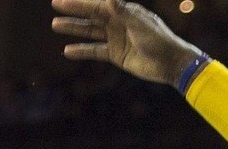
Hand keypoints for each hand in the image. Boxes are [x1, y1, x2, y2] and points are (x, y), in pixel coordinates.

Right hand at [52, 0, 200, 86]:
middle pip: (91, 15)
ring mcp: (116, 39)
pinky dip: (82, 50)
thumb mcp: (140, 25)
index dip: (80, 2)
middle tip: (55, 7)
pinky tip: (68, 50)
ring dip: (74, 28)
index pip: (97, 4)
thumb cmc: (159, 40)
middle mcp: (118, 23)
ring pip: (90, 32)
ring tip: (56, 25)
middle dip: (74, 11)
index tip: (62, 1)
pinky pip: (95, 51)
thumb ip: (123, 12)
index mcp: (124, 12)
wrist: (171, 64)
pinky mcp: (116, 55)